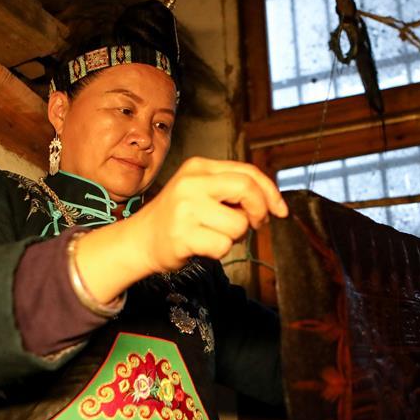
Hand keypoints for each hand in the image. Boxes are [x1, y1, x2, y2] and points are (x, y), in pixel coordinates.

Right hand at [132, 157, 287, 273]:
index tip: (279, 210)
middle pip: (247, 189)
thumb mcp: (201, 191)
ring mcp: (185, 208)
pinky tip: (202, 246)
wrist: (139, 240)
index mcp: (199, 167)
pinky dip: (219, 251)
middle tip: (256, 224)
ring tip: (214, 234)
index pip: (248, 172)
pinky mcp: (182, 234)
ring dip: (234, 237)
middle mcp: (192, 183)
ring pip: (238, 224)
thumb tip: (272, 203)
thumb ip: (232, 190)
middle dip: (260, 210)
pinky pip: (223, 246)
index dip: (270, 192)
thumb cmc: (177, 218)